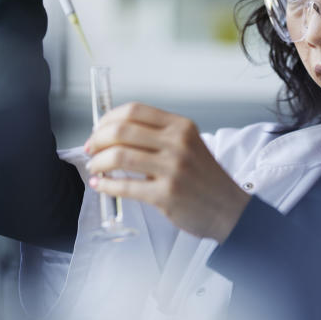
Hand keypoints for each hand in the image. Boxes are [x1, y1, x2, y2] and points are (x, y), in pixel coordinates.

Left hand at [85, 103, 251, 243]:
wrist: (229, 209)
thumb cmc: (206, 179)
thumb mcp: (190, 145)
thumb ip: (159, 136)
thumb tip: (114, 134)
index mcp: (182, 127)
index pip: (134, 110)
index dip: (108, 119)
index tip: (98, 130)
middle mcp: (178, 144)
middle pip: (121, 130)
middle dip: (97, 140)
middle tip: (91, 150)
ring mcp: (172, 169)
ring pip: (118, 156)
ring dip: (98, 162)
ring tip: (95, 168)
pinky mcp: (166, 194)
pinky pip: (124, 186)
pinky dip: (106, 185)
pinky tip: (102, 185)